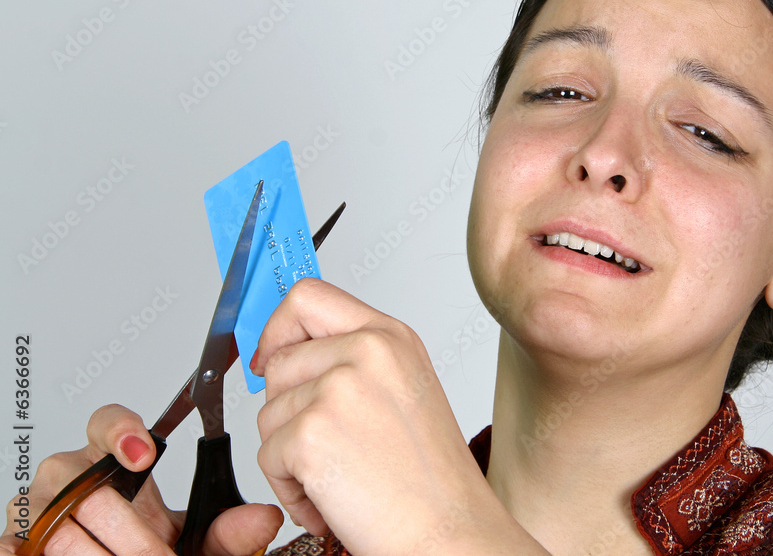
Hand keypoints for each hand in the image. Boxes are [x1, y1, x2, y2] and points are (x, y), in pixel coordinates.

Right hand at [0, 404, 281, 555]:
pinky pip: (20, 550)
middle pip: (89, 492)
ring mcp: (35, 511)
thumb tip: (262, 520)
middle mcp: (68, 477)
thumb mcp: (192, 540)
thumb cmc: (148, 548)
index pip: (103, 423)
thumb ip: (227, 532)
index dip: (120, 432)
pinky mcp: (14, 544)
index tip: (145, 452)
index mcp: (111, 460)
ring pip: (58, 530)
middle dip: (130, 535)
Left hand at [254, 278, 543, 553]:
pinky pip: (266, 456)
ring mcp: (338, 388)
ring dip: (290, 456)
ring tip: (342, 477)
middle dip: (287, 411)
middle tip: (330, 446)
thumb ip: (352, 360)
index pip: (308, 297)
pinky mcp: (311, 432)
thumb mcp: (404, 390)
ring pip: (268, 413)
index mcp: (391, 335)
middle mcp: (367, 351)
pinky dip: (290, 489)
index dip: (277, 327)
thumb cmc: (431, 479)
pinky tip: (333, 499)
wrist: (449, 533)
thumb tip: (283, 354)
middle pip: (278, 361)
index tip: (270, 356)